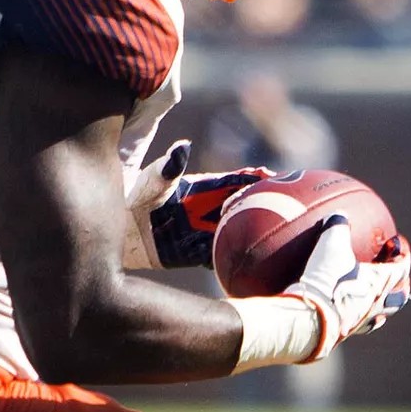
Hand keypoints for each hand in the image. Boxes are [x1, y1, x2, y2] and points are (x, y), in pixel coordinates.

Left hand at [123, 138, 272, 268]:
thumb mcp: (153, 180)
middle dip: (265, 205)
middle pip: (242, 207)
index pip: (235, 181)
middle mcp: (207, 209)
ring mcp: (203, 231)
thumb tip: (181, 148)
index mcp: (202, 188)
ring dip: (253, 233)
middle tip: (290, 205)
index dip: (255, 179)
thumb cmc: (134, 197)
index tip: (274, 176)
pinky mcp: (196, 253)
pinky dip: (234, 258)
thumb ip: (168, 168)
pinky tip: (250, 263)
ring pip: (235, 231)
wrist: (120, 228)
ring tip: (278, 234)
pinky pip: (221, 257)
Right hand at [285, 217, 410, 359]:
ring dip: (382, 308)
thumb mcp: (330, 246)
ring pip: (379, 317)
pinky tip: (345, 316)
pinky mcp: (343, 334)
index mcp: (379, 282)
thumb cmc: (327, 281)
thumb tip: (338, 215)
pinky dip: (355, 319)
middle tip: (399, 280)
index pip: (401, 268)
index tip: (400, 244)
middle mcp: (375, 304)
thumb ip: (336, 227)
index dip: (403, 255)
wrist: (310, 318)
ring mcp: (360, 322)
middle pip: (398, 298)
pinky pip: (354, 326)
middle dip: (401, 287)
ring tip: (377, 302)